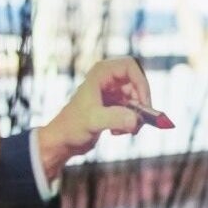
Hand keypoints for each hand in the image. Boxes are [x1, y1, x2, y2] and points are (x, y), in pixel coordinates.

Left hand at [38, 57, 156, 179]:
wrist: (63, 140)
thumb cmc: (72, 127)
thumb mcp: (94, 121)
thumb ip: (115, 119)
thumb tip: (136, 121)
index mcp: (101, 73)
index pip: (130, 66)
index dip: (141, 83)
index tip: (144, 104)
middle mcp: (108, 79)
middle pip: (137, 84)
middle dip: (140, 104)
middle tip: (139, 122)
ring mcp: (112, 92)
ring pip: (137, 99)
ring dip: (135, 116)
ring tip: (123, 131)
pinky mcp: (114, 106)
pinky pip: (132, 110)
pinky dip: (130, 122)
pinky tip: (116, 132)